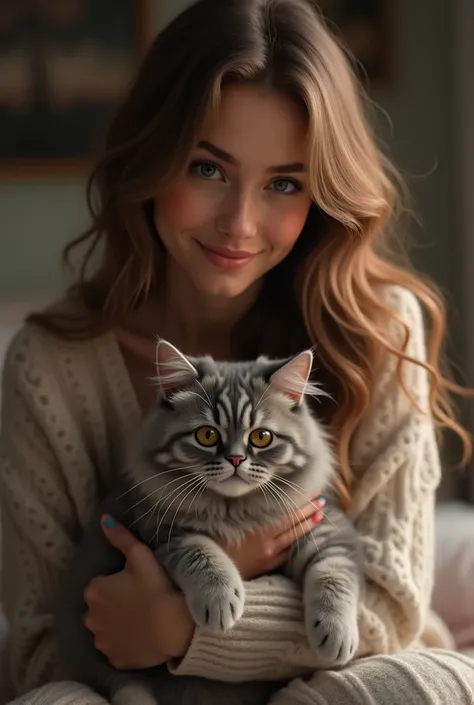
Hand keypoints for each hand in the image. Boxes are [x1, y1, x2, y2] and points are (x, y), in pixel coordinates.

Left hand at [83, 516, 193, 669]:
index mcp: (94, 591)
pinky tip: (140, 635)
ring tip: (140, 618)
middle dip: (112, 604)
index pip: (100, 584)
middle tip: (138, 599)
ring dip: (116, 624)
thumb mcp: (141, 556)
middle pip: (99, 607)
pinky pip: (116, 647)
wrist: (174, 626)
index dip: (117, 583)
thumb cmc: (157, 587)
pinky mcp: (114, 659)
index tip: (134, 584)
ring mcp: (101, 641)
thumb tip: (104, 519)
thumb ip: (120, 537)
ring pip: (105, 628)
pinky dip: (124, 642)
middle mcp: (90, 618)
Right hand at [219, 497, 325, 579]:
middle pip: (294, 523)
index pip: (288, 512)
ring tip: (320, 515)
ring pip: (293, 538)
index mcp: (258, 528)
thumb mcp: (227, 519)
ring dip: (307, 525)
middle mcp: (267, 541)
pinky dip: (295, 543)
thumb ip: (245, 510)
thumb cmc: (212, 538)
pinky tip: (302, 538)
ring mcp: (268, 554)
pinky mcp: (265, 565)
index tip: (313, 492)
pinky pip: (286, 553)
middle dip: (309, 510)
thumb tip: (259, 495)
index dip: (302, 503)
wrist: (207, 567)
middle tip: (322, 499)